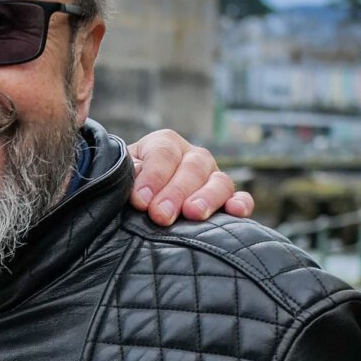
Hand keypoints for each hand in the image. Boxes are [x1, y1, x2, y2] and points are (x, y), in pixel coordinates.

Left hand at [128, 130, 254, 225]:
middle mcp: (192, 157)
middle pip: (192, 167)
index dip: (153, 176)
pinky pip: (239, 198)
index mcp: (164, 145)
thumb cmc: (125, 190)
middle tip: (161, 215)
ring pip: (219, 181)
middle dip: (176, 192)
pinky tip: (236, 211)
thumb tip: (135, 169)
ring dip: (208, 197)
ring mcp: (211, 178)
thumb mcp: (119, 177)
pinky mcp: (224, 200)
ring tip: (193, 213)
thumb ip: (125, 172)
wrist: (133, 208)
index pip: (163, 153)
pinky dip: (241, 204)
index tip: (140, 200)